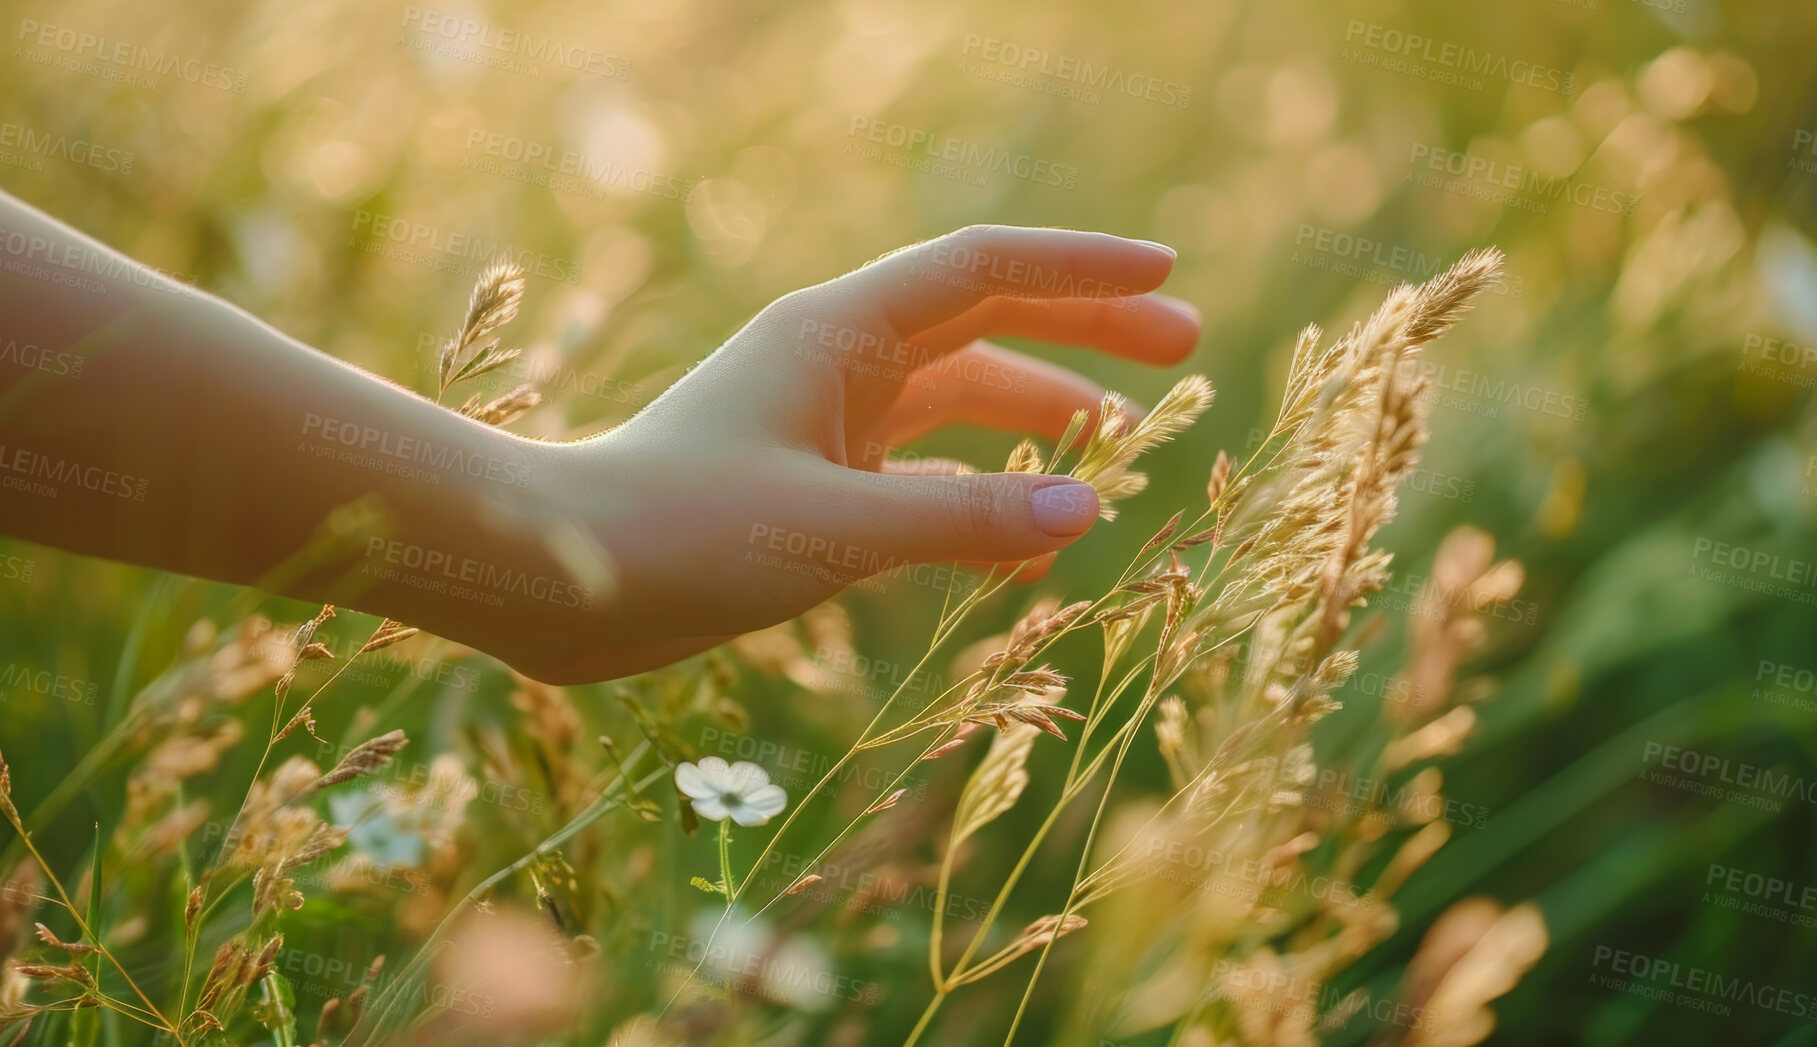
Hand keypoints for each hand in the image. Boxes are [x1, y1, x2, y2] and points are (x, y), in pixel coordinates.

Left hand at [515, 225, 1199, 681]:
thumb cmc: (676, 532)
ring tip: (1122, 447)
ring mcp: (826, 420)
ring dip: (1039, 413)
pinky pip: (923, 470)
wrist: (556, 579)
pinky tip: (1027, 540)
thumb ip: (963, 520)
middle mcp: (838, 362)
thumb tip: (1089, 510)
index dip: (1080, 271)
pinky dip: (982, 492)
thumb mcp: (833, 527)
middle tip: (1182, 350)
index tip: (1166, 276)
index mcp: (840, 334)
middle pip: (986, 323)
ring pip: (960, 398)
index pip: (984, 271)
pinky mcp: (811, 482)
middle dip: (1084, 332)